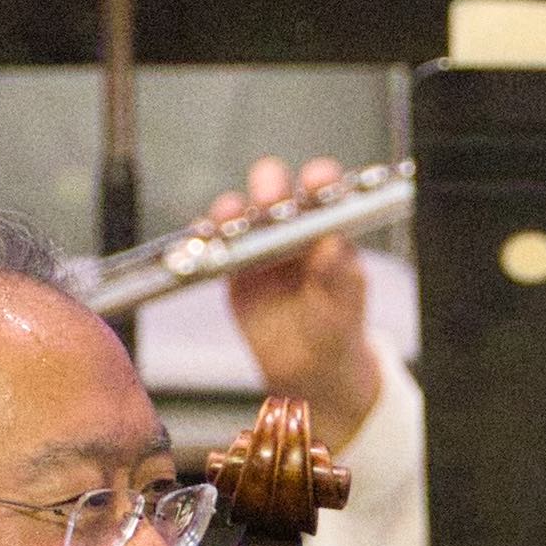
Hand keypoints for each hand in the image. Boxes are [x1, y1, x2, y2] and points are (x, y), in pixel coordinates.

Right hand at [218, 153, 389, 444]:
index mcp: (326, 224)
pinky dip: (205, 239)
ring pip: (239, 211)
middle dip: (269, 186)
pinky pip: (213, 243)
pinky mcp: (232, 261)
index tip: (315, 183)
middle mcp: (290, 223)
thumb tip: (333, 246)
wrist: (307, 366)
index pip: (324, 188)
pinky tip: (203, 242)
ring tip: (230, 222)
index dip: (318, 178)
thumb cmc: (335, 326)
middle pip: (274, 187)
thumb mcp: (342, 305)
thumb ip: (337, 276)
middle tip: (269, 202)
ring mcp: (258, 240)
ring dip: (232, 210)